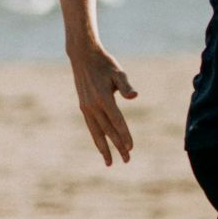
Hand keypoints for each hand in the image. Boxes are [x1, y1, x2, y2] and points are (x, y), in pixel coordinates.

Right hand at [69, 45, 136, 164]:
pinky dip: (96, 138)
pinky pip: (91, 126)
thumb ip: (126, 86)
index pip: (117, 121)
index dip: (125, 135)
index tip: (131, 148)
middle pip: (107, 131)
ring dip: (104, 148)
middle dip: (117, 146)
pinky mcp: (83, 107)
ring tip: (110, 162)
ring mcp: (86, 107)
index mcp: (104, 98)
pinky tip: (101, 146)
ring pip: (96, 132)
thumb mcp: (118, 72)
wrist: (83, 56)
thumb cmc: (105, 64)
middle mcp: (93, 105)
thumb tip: (134, 96)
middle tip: (127, 160)